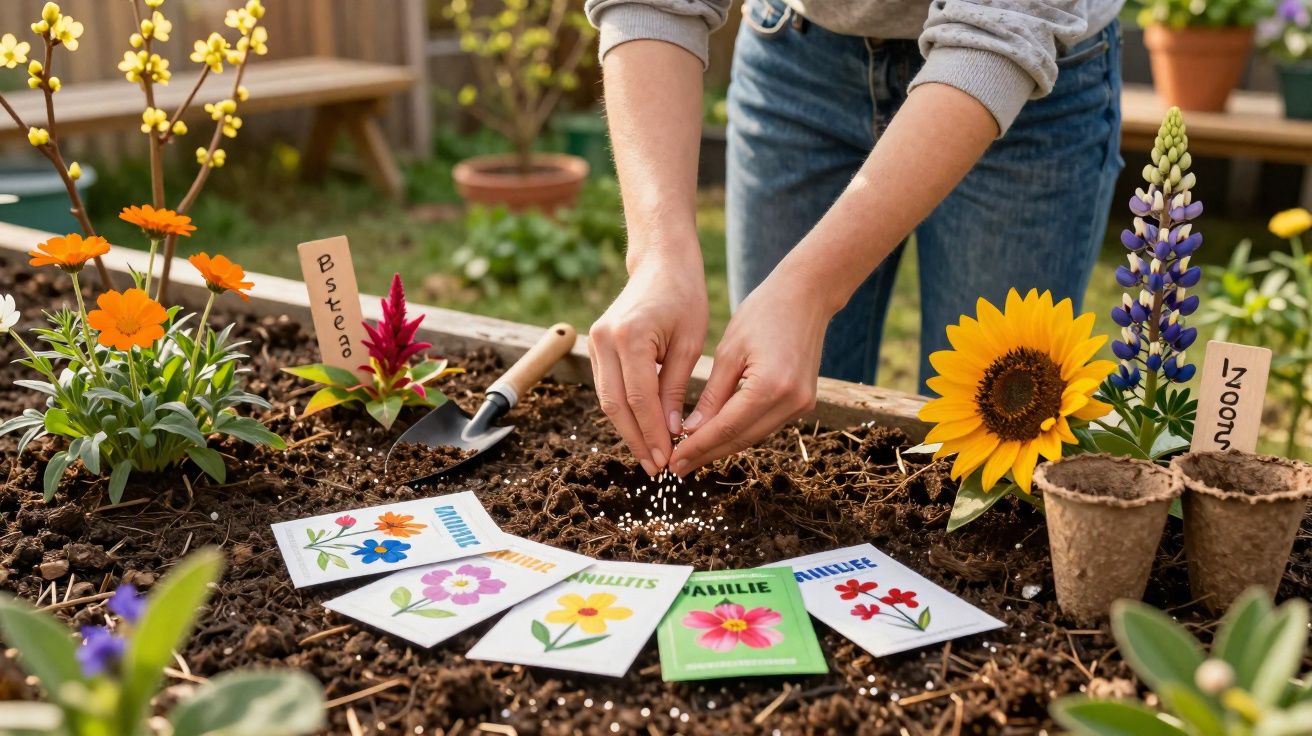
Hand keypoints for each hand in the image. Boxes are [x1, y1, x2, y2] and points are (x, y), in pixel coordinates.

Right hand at [589, 248, 707, 475]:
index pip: (639, 399)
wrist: (660, 262)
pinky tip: (641, 431)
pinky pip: (606, 388)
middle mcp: (604, 340)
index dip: (653, 434)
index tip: (668, 460)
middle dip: (637, 440)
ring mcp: (595, 342)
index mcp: (630, 337)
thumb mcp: (690, 343)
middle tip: (657, 469)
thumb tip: (672, 432)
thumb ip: (676, 388)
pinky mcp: (595, 345)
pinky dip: (623, 412)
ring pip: (607, 400)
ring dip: (628, 431)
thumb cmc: (684, 296)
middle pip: (616, 405)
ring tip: (650, 456)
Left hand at [670, 267, 831, 474]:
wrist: (807, 295)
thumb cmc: (763, 313)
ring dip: (722, 447)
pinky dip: (740, 432)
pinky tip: (717, 437)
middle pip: (741, 439)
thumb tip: (690, 432)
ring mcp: (801, 404)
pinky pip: (765, 424)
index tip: (672, 461)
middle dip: (706, 454)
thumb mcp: (729, 352)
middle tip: (676, 468)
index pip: (726, 428)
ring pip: (753, 436)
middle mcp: (790, 402)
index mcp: (770, 387)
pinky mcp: (803, 402)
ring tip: (691, 456)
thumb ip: (712, 396)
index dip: (696, 448)